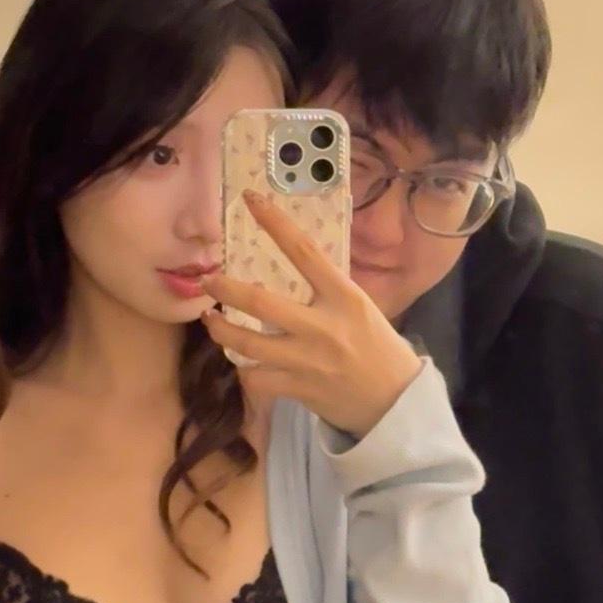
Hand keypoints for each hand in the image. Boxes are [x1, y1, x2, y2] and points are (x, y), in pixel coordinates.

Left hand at [201, 190, 422, 438]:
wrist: (395, 402)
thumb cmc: (378, 348)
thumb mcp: (360, 309)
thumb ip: (328, 291)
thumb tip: (294, 266)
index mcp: (344, 297)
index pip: (304, 251)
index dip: (275, 223)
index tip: (250, 200)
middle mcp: (323, 326)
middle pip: (260, 301)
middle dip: (225, 289)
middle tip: (207, 280)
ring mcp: (308, 360)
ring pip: (248, 343)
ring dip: (221, 330)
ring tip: (209, 320)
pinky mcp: (299, 389)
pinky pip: (256, 378)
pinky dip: (245, 370)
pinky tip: (242, 362)